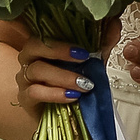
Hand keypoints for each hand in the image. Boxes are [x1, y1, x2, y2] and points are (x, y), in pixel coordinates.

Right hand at [0, 15, 122, 109]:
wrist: (61, 114)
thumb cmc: (71, 83)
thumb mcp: (90, 63)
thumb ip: (101, 44)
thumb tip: (115, 25)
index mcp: (43, 44)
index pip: (46, 30)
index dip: (63, 34)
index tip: (85, 46)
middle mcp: (29, 57)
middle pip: (35, 45)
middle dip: (60, 50)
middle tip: (84, 58)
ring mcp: (24, 78)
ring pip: (37, 70)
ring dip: (63, 76)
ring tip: (84, 85)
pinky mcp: (24, 98)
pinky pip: (35, 92)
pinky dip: (54, 93)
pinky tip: (71, 97)